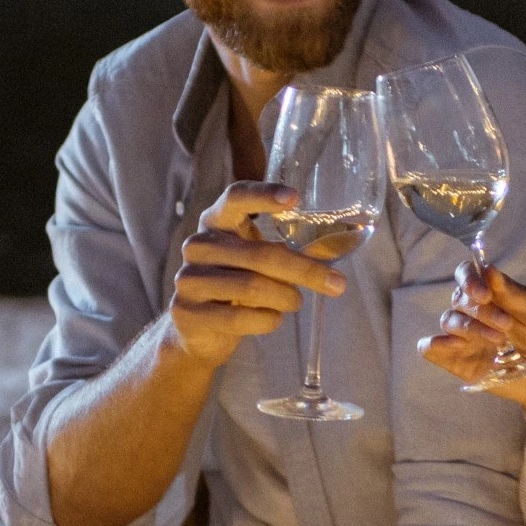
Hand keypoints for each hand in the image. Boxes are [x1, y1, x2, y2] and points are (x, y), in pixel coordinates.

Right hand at [167, 181, 349, 366]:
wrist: (196, 331)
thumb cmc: (235, 285)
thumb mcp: (257, 262)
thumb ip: (287, 252)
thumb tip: (333, 253)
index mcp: (216, 222)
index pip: (236, 197)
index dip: (263, 195)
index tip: (295, 197)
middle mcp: (199, 245)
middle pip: (261, 254)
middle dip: (306, 271)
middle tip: (337, 284)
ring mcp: (188, 279)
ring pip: (254, 287)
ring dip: (286, 298)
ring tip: (294, 302)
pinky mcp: (187, 312)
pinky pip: (241, 317)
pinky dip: (268, 320)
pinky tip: (272, 318)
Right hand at [420, 264, 525, 422]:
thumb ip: (513, 294)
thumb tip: (489, 269)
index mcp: (491, 293)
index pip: (466, 274)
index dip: (469, 279)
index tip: (484, 293)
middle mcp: (474, 312)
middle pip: (459, 300)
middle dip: (480, 310)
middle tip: (506, 324)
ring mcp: (465, 337)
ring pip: (449, 322)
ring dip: (470, 328)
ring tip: (498, 340)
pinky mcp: (459, 362)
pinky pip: (432, 350)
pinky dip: (434, 345)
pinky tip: (451, 344)